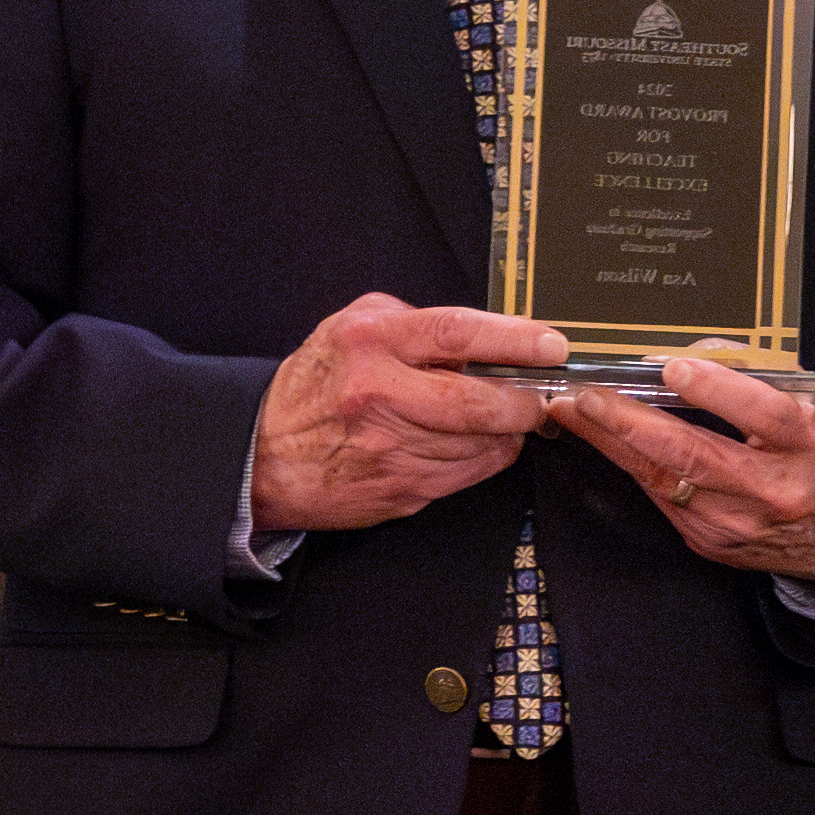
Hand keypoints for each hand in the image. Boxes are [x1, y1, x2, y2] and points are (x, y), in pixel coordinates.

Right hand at [249, 295, 562, 532]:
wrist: (262, 453)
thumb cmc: (314, 385)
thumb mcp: (351, 327)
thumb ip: (414, 323)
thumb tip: (483, 334)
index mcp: (372, 344)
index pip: (459, 334)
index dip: (516, 338)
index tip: (552, 344)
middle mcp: (381, 396)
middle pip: (481, 402)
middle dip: (525, 399)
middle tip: (538, 392)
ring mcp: (392, 450)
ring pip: (482, 443)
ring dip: (506, 431)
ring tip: (502, 416)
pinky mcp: (401, 490)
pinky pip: (468, 474)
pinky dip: (484, 457)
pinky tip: (474, 442)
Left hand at [544, 352, 814, 584]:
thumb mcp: (814, 405)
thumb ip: (761, 374)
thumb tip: (698, 348)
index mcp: (811, 445)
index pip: (764, 414)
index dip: (718, 390)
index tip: (673, 368)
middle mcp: (775, 490)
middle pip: (696, 456)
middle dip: (632, 422)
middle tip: (588, 394)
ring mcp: (739, 524)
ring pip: (665, 480)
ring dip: (614, 444)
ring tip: (575, 411)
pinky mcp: (712, 543)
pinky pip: (663, 499)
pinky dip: (632, 465)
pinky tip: (605, 440)